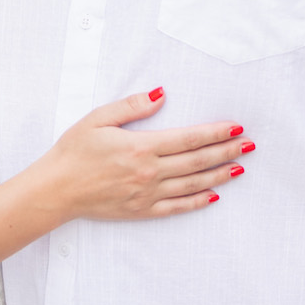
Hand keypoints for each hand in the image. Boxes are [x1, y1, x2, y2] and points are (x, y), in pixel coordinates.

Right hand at [43, 88, 251, 222]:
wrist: (56, 189)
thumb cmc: (74, 151)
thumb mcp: (99, 119)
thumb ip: (132, 106)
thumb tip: (161, 94)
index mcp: (141, 147)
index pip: (189, 138)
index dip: (216, 133)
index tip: (236, 127)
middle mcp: (149, 172)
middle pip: (197, 161)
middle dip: (226, 151)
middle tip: (249, 145)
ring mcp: (147, 194)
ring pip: (192, 184)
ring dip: (219, 175)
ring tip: (239, 167)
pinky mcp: (141, 210)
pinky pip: (177, 207)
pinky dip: (197, 201)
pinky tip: (213, 196)